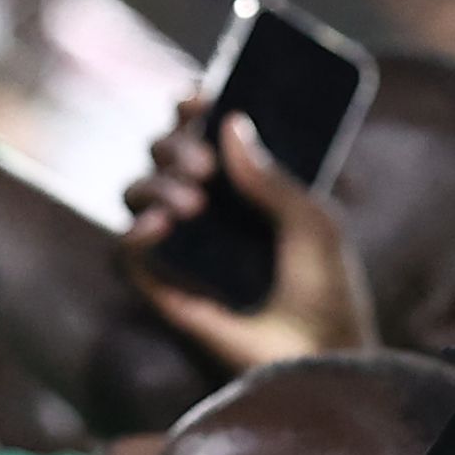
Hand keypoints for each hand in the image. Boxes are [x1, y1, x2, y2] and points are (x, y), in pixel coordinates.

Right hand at [120, 97, 372, 369]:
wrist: (320, 359)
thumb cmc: (328, 291)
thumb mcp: (314, 224)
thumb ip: (273, 178)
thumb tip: (230, 123)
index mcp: (246, 185)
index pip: (205, 133)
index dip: (194, 109)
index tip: (198, 96)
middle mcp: (208, 210)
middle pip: (164, 154)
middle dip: (174, 147)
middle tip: (205, 168)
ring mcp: (183, 247)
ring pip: (137, 191)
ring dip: (155, 184)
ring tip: (193, 205)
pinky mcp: (163, 288)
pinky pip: (126, 250)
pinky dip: (132, 232)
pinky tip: (159, 228)